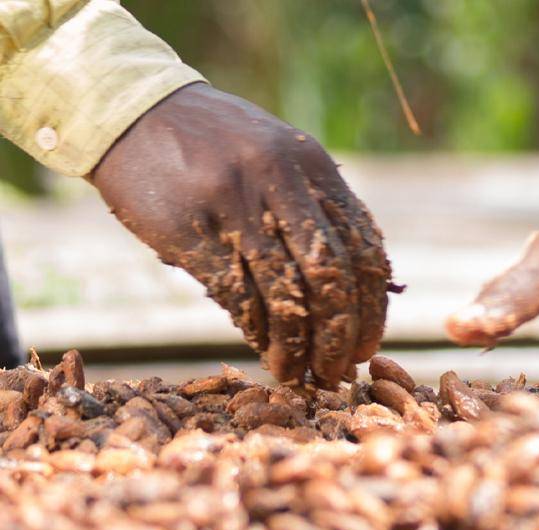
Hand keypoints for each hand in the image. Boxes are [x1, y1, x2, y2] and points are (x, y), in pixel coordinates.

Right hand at [91, 83, 390, 386]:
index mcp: (312, 164)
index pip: (363, 248)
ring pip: (284, 294)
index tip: (368, 346)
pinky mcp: (189, 227)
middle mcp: (280, 179)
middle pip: (331, 277)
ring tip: (300, 376)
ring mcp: (234, 201)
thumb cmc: (217, 147)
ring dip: (297, 347)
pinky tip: (263, 349)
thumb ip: (314, 208)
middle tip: (338, 371)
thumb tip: (351, 293)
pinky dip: (256, 332)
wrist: (134, 112)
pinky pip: (236, 295)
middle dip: (340, 335)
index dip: (371, 307)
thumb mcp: (278, 157)